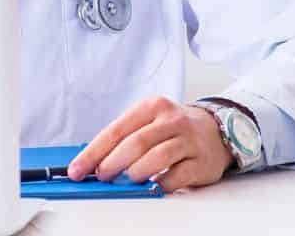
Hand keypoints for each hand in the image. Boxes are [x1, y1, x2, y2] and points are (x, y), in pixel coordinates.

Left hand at [67, 96, 232, 191]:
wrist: (216, 130)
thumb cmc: (173, 129)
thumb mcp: (149, 122)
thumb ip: (125, 138)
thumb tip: (94, 163)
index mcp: (151, 107)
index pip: (116, 130)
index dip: (94, 152)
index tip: (78, 169)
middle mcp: (171, 120)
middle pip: (135, 142)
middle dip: (112, 163)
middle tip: (101, 177)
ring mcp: (188, 140)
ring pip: (157, 157)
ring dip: (136, 172)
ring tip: (127, 181)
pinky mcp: (201, 161)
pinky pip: (177, 176)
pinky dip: (160, 184)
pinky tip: (152, 187)